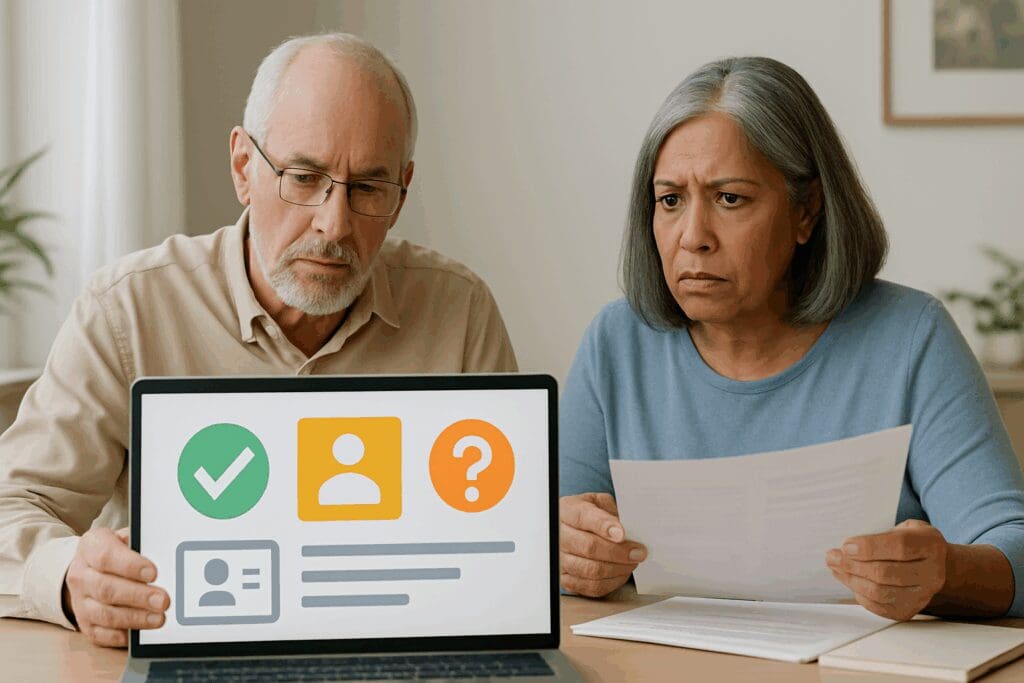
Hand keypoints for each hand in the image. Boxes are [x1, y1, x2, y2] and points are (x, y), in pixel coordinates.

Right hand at [63, 527, 169, 646]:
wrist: (89, 569)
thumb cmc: (117, 552)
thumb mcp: (127, 539)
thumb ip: (143, 544)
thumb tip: (168, 557)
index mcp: (91, 547)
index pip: (106, 556)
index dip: (130, 565)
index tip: (153, 573)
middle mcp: (81, 575)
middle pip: (106, 589)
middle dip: (138, 596)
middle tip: (163, 600)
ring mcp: (80, 602)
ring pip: (105, 614)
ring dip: (135, 618)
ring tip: (159, 618)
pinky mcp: (86, 624)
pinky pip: (102, 634)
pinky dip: (122, 635)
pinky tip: (142, 632)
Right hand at [559, 492, 646, 597]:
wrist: (574, 530)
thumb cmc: (590, 516)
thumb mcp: (600, 503)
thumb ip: (612, 512)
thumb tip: (630, 529)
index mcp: (567, 510)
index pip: (583, 517)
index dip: (604, 526)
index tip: (622, 534)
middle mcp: (560, 535)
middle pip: (589, 547)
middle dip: (619, 552)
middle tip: (638, 552)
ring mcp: (561, 559)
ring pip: (592, 570)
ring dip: (619, 568)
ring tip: (632, 562)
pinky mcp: (566, 579)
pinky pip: (592, 586)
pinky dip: (612, 581)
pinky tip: (621, 571)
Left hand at [826, 519, 946, 620]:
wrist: (931, 565)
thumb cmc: (909, 543)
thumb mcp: (900, 528)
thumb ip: (877, 536)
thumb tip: (845, 549)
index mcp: (931, 544)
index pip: (900, 547)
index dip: (869, 547)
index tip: (846, 546)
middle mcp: (932, 573)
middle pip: (885, 573)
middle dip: (852, 565)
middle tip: (832, 556)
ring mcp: (923, 595)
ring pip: (880, 592)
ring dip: (851, 579)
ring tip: (836, 567)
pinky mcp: (909, 610)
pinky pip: (878, 606)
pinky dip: (858, 593)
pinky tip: (849, 579)